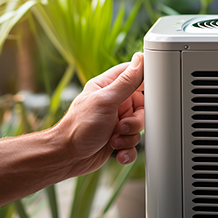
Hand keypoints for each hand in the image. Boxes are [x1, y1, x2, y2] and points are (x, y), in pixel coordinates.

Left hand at [53, 53, 143, 178]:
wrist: (66, 158)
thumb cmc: (79, 127)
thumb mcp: (105, 101)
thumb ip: (125, 81)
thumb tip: (140, 59)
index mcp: (109, 87)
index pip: (134, 75)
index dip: (145, 82)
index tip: (151, 93)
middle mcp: (114, 103)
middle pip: (142, 106)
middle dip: (136, 121)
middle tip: (123, 126)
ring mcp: (116, 121)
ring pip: (139, 127)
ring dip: (130, 137)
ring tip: (114, 140)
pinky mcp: (118, 139)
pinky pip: (134, 143)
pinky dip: (128, 150)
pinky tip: (118, 152)